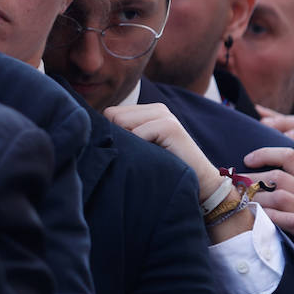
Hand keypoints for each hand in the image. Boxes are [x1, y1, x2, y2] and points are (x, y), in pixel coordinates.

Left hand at [105, 103, 220, 201]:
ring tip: (145, 156)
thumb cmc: (166, 170)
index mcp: (148, 111)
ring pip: (120, 122)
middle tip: (136, 155)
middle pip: (112, 115)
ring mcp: (164, 115)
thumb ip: (125, 137)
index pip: (110, 113)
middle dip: (117, 138)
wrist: (201, 184)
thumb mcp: (142, 149)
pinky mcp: (169, 126)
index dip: (112, 134)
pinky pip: (137, 134)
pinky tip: (155, 158)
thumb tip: (92, 136)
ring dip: (128, 144)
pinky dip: (140, 150)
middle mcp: (156, 108)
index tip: (125, 151)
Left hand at [242, 145, 293, 293]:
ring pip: (279, 197)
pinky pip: (287, 219)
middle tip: (236, 188)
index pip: (291, 156)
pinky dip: (270, 217)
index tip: (247, 159)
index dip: (266, 153)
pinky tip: (259, 219)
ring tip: (243, 205)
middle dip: (252, 181)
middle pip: (278, 176)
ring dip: (256, 200)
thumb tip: (273, 166)